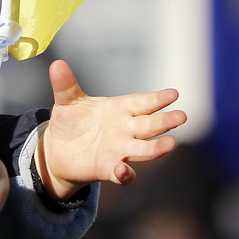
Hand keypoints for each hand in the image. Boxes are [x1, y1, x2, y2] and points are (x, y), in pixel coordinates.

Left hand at [35, 59, 186, 200]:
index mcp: (120, 108)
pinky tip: (123, 171)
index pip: (142, 102)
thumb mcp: (66, 101)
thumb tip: (57, 64)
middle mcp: (125, 129)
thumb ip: (65, 84)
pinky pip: (122, 174)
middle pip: (150, 125)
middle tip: (181, 116)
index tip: (173, 94)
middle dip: (165, 121)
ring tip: (171, 143)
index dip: (157, 99)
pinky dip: (125, 174)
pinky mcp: (108, 169)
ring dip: (157, 148)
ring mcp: (120, 150)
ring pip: (144, 150)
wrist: (58, 150)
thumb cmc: (70, 121)